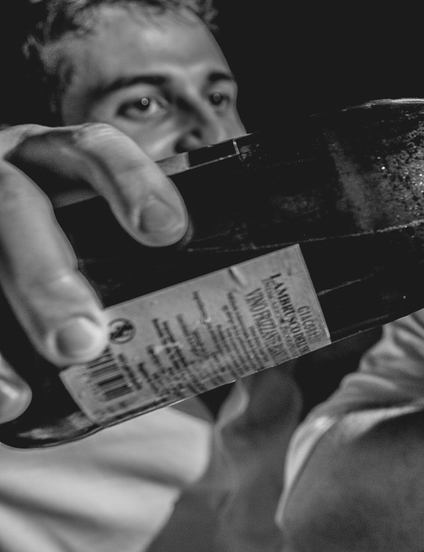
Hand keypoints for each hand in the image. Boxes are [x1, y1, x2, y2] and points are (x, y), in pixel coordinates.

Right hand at [0, 123, 187, 421]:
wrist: (0, 279)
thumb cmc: (60, 257)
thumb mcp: (98, 247)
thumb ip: (161, 284)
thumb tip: (268, 358)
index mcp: (50, 161)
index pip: (90, 148)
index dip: (130, 182)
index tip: (169, 233)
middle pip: (14, 205)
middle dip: (47, 273)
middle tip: (84, 340)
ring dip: (7, 309)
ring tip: (27, 390)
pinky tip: (5, 403)